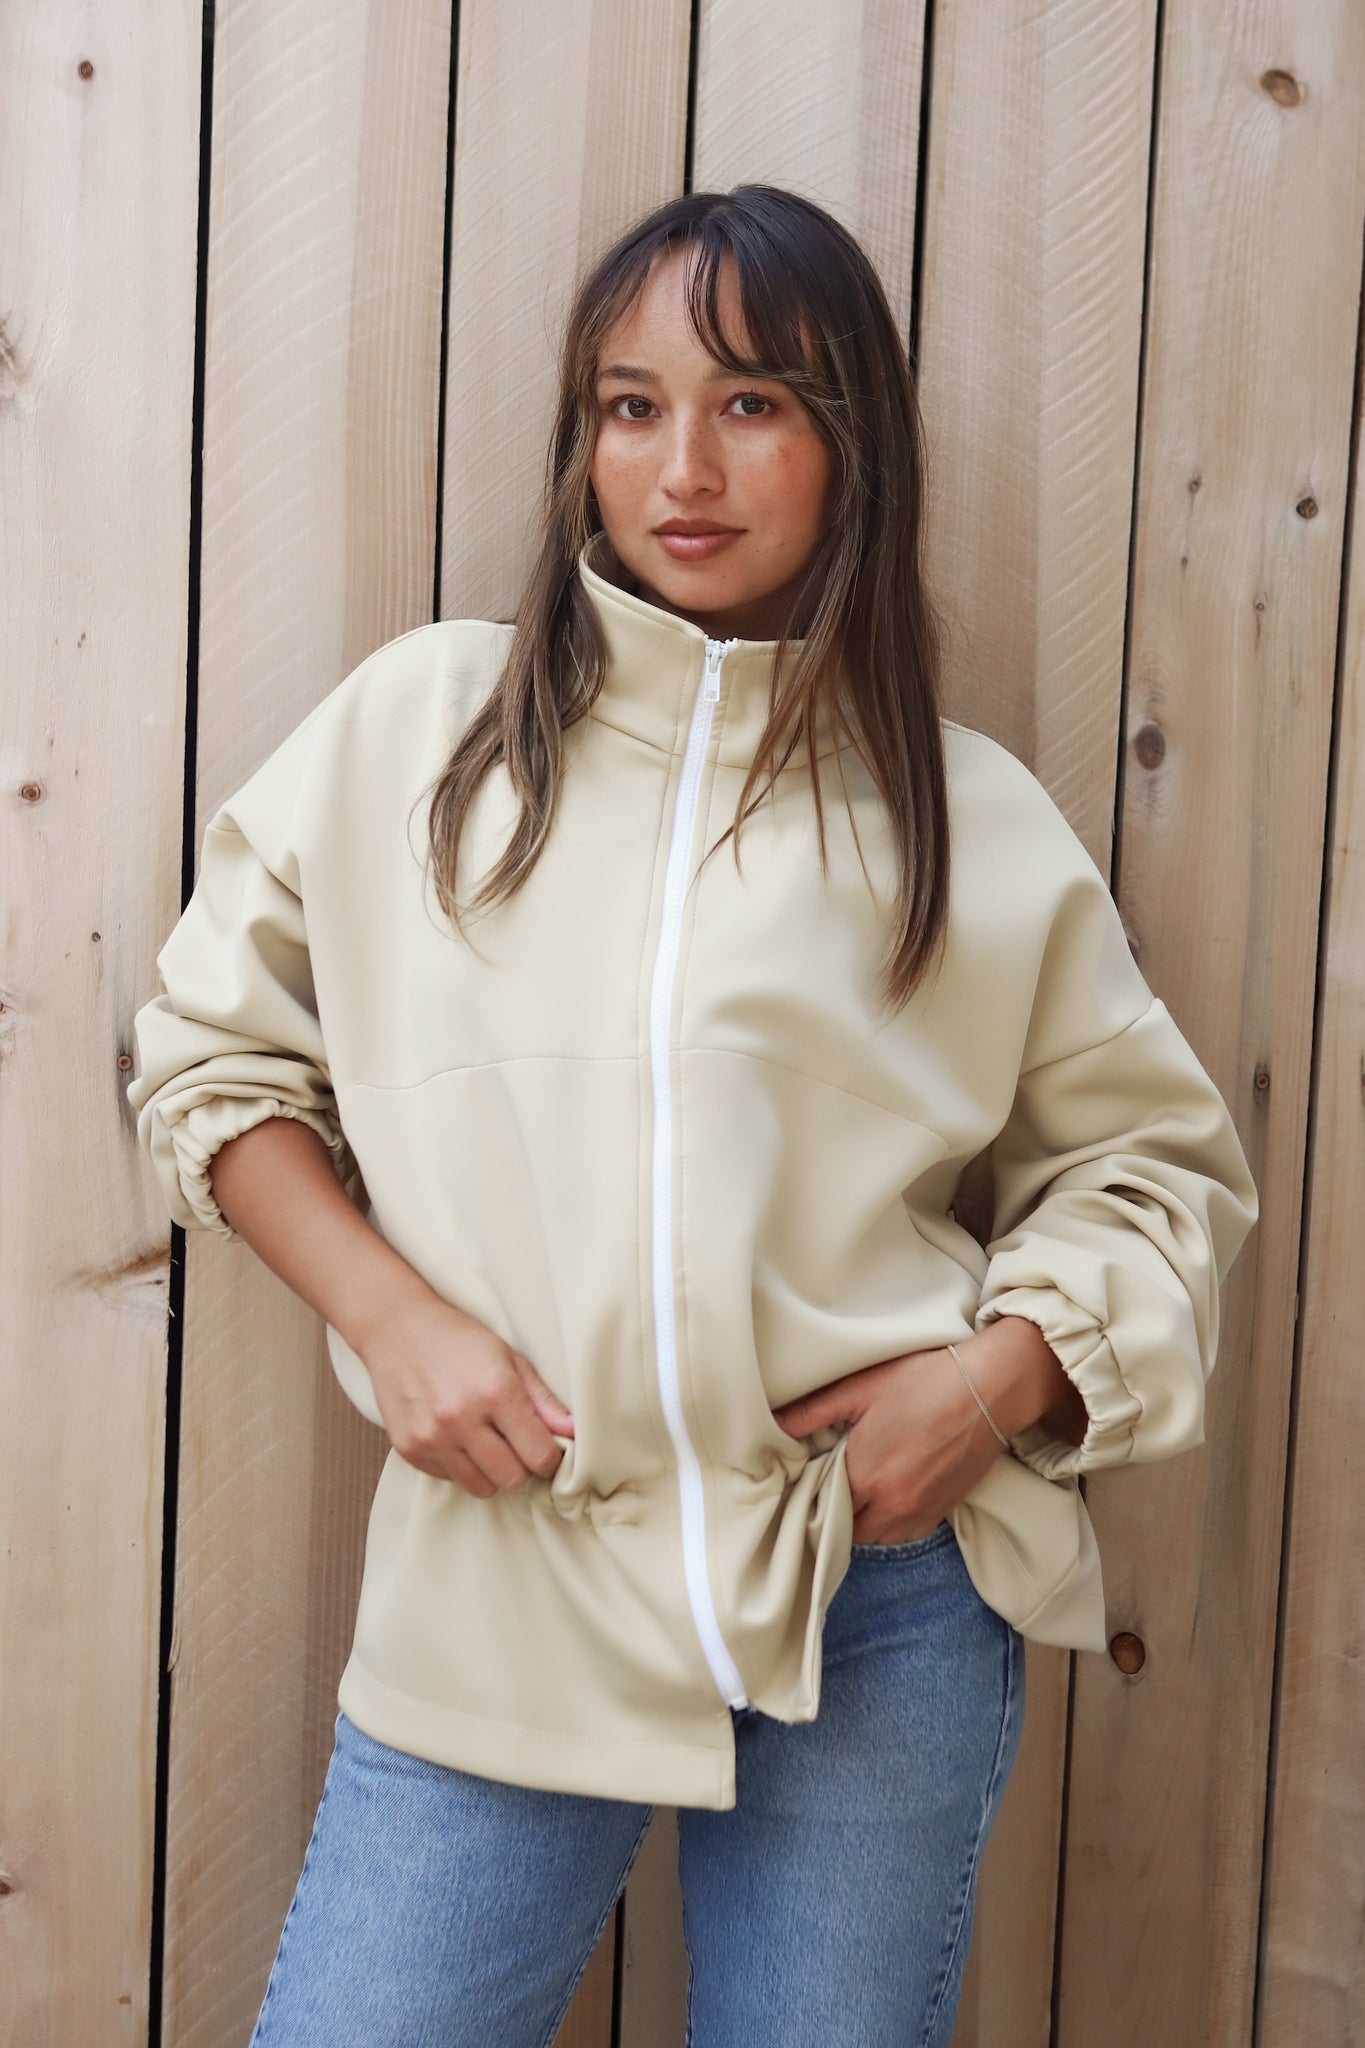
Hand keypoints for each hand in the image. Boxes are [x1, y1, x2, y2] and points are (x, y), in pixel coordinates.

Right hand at [362, 1293, 574, 1497]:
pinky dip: (460, 1466)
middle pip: (513, 1479)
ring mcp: (432, 1436)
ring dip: (491, 1472)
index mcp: (496, 1391)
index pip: (540, 1455)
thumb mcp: (509, 1358)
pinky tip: (457, 1437)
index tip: (546, 1448)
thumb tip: (572, 1432)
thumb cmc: (459, 1340)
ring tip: (487, 1443)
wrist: (397, 1328)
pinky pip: (449, 1478)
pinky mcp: (409, 1448)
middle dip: (522, 1467)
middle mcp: (462, 1418)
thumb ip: (542, 1399)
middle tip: (517, 1446)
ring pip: (482, 1487)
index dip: (550, 1456)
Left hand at [771, 1346, 1001, 1544]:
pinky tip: (889, 1492)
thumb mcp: (859, 1388)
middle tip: (830, 1481)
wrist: (992, 1387)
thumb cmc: (924, 1380)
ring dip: (864, 1520)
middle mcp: (893, 1506)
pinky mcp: (945, 1509)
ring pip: (879, 1536)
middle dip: (835, 1511)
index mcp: (865, 1477)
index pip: (821, 1508)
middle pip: (848, 1529)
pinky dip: (893, 1521)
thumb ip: (811, 1412)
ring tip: (859, 1488)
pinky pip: (908, 1532)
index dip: (810, 1494)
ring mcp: (922, 1512)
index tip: (806, 1478)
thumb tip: (772, 1424)